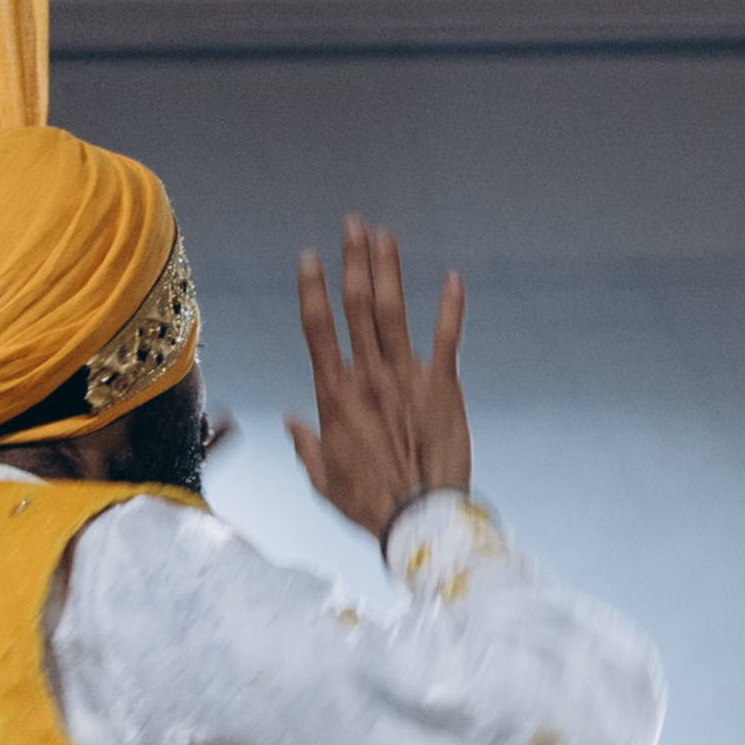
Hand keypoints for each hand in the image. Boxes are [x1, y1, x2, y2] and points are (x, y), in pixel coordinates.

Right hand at [285, 217, 474, 544]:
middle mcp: (367, 378)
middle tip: (353, 224)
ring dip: (389, 270)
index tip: (309, 258)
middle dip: (354, 260)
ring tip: (385, 236)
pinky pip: (447, 338)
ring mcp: (406, 379)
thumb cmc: (369, 505)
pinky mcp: (443, 388)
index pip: (317, 329)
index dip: (312, 289)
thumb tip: (290, 424)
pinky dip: (451, 306)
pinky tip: (454, 278)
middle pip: (356, 306)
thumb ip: (306, 446)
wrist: (419, 519)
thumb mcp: (323, 481)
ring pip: (393, 312)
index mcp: (334, 396)